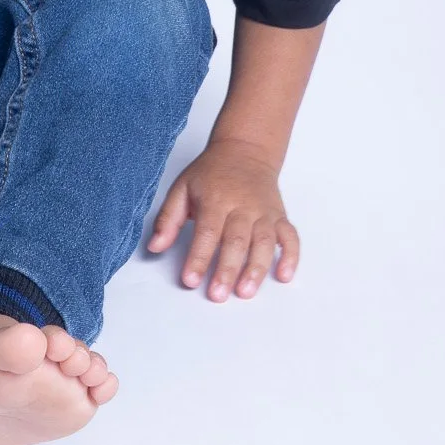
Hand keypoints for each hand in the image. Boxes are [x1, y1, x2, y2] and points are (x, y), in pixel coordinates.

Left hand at [145, 139, 298, 299]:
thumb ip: (168, 219)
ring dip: (257, 268)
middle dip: (227, 270)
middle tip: (218, 294)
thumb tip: (155, 247)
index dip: (198, 257)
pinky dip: (290, 256)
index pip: (207, 232)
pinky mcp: (279, 216)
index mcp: (216, 199)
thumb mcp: (183, 188)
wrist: (245, 150)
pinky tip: (284, 276)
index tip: (190, 280)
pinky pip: (290, 237)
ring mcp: (264, 212)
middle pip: (236, 240)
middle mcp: (242, 206)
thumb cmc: (211, 173)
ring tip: (246, 291)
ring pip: (264, 242)